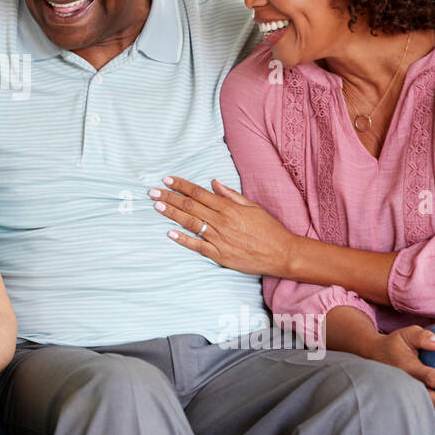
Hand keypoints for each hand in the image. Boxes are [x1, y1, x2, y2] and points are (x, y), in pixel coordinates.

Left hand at [152, 176, 295, 276]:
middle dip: (169, 197)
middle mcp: (221, 221)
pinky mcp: (219, 255)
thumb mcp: (252, 206)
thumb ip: (230, 195)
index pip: (199, 193)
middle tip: (152, 192)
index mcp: (228, 208)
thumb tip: (213, 183)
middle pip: (190, 206)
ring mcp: (219, 239)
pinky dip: (183, 239)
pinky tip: (170, 233)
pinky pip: (198, 246)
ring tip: (157, 206)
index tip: (166, 179)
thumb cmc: (269, 229)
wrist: (282, 253)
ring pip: (190, 223)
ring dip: (172, 214)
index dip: (181, 185)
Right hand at [363, 325, 434, 434]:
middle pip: (428, 396)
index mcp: (407, 367)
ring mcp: (401, 395)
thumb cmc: (394, 345)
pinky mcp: (400, 402)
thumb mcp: (406, 335)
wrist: (368, 356)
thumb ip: (423, 337)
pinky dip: (426, 424)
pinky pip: (413, 415)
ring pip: (420, 409)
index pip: (431, 375)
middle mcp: (404, 384)